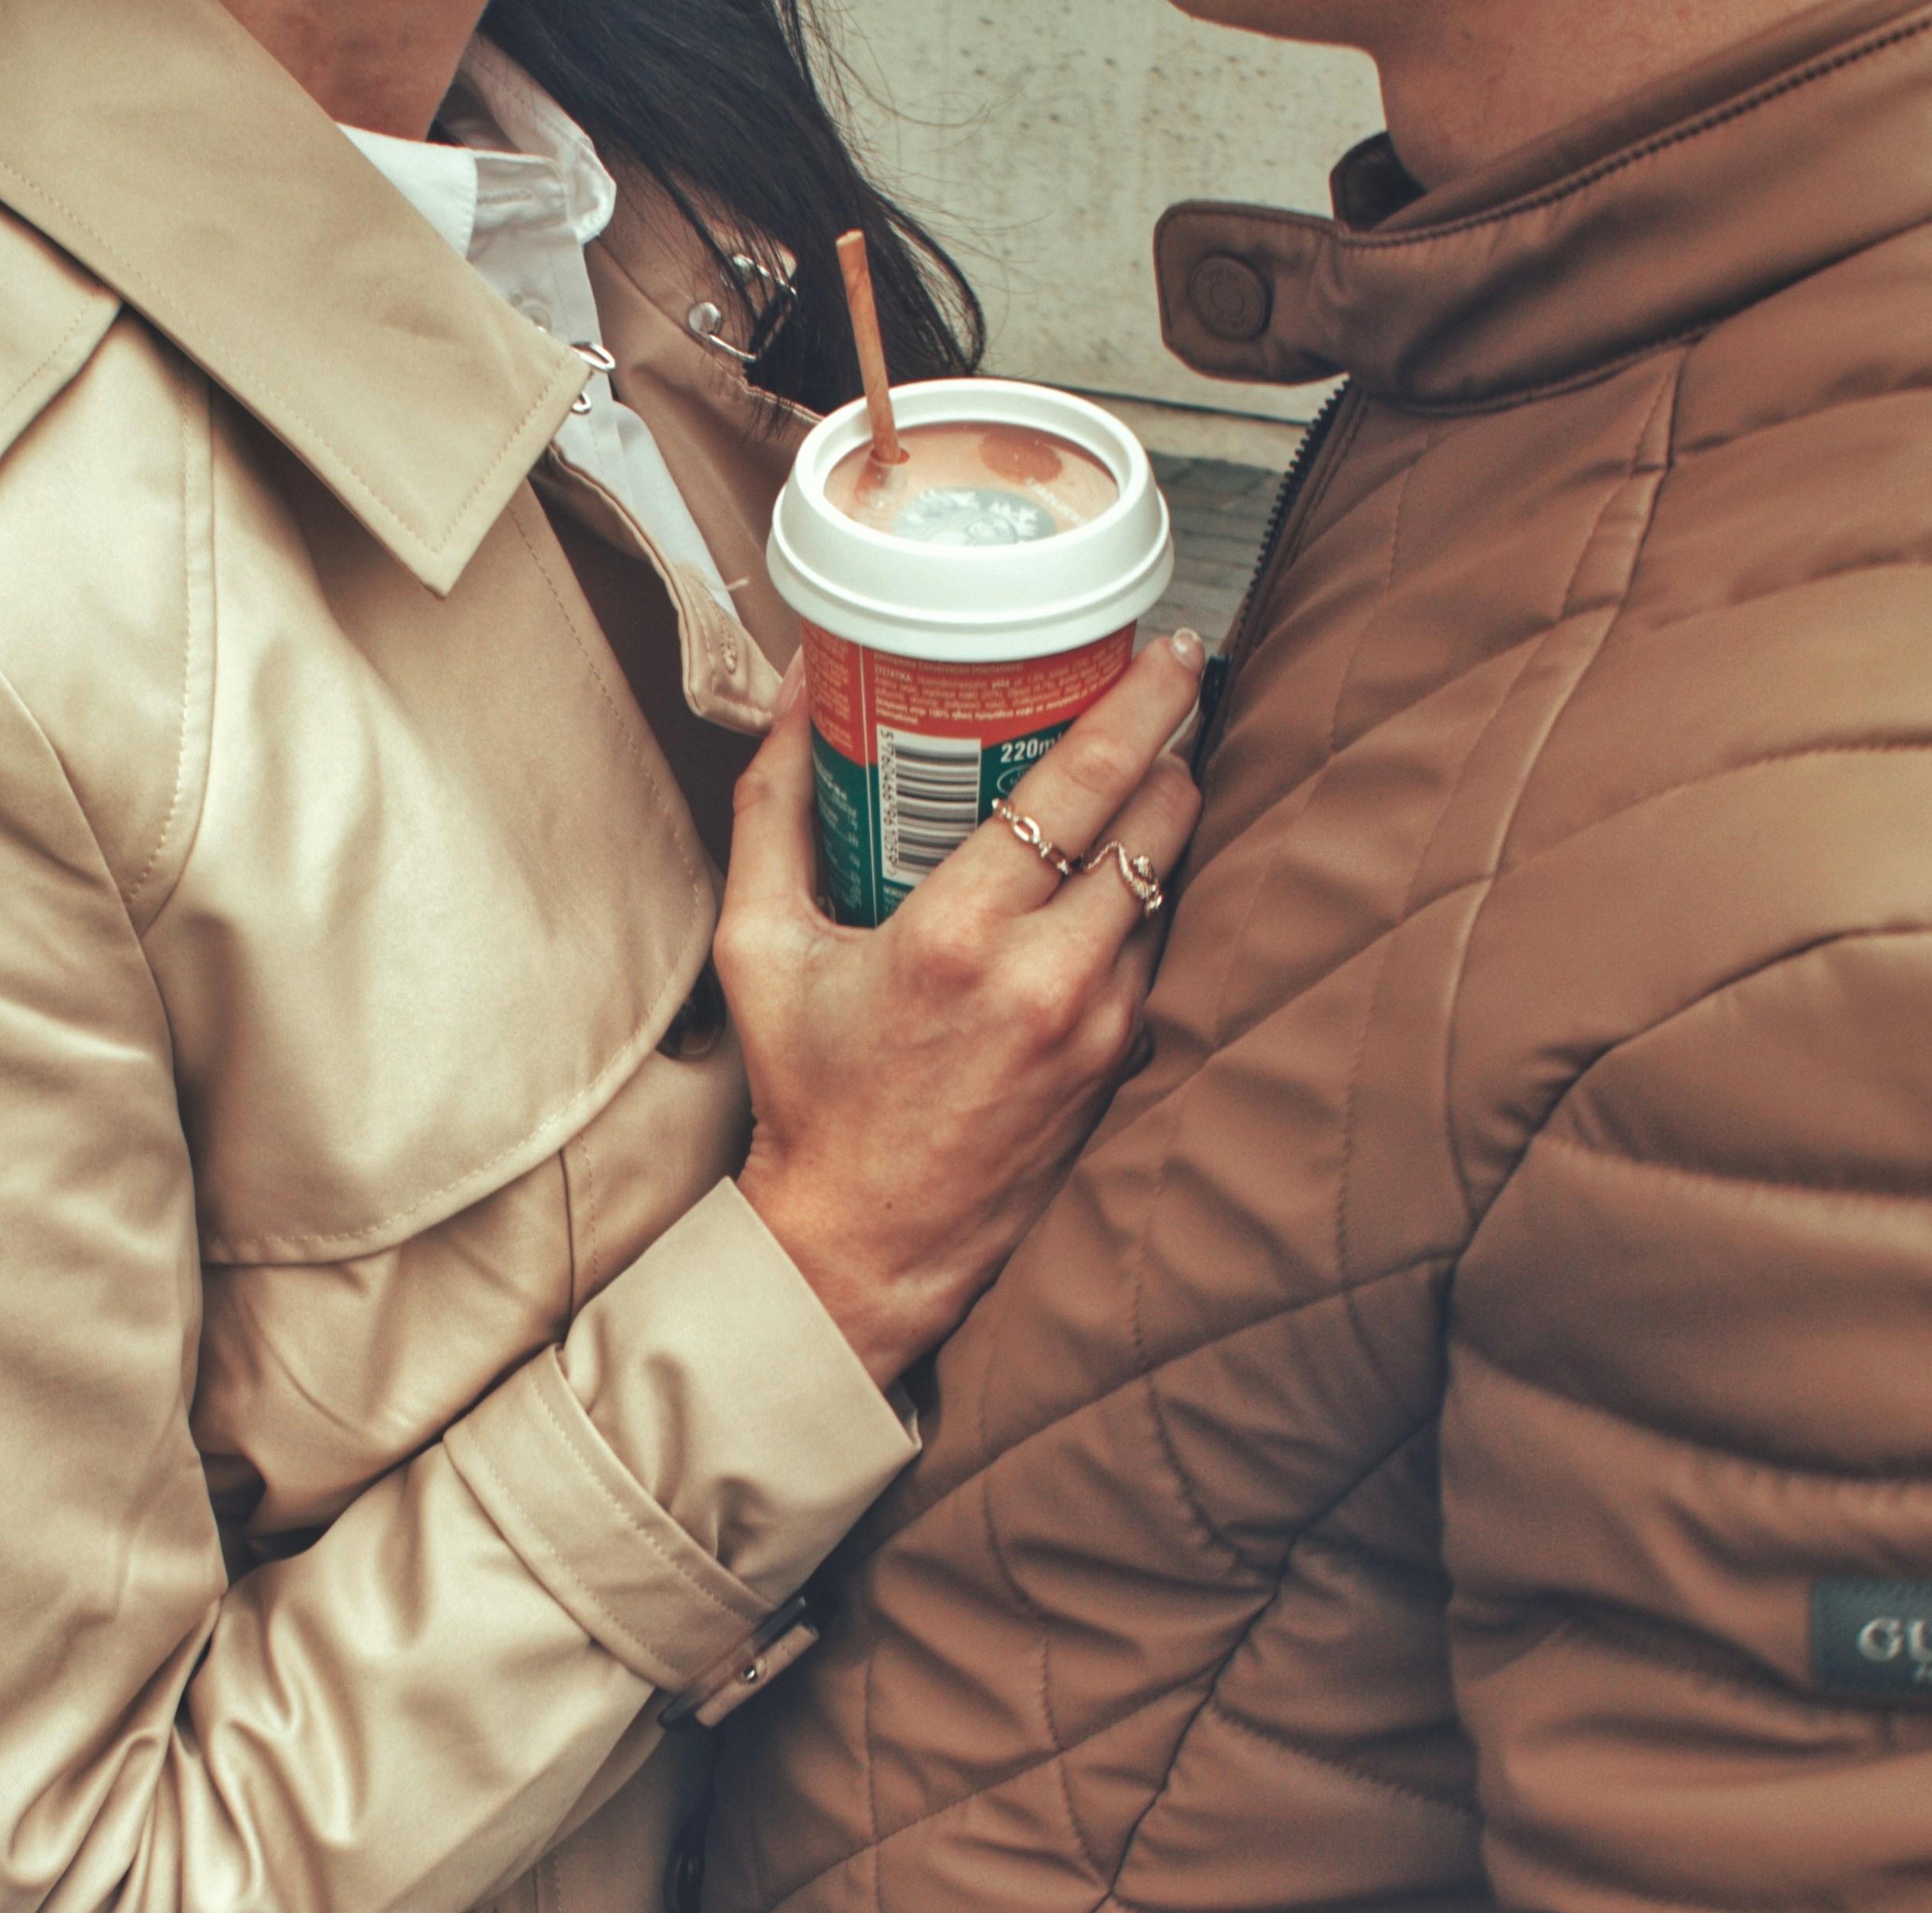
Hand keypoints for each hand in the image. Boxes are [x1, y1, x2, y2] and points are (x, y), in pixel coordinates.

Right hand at [722, 627, 1209, 1387]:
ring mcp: (1099, 1024)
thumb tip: (792, 693)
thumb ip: (773, 808)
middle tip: (1166, 691)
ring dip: (1163, 821)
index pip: (1084, 780)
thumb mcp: (758, 945)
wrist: (865, 1247)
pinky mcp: (1121, 1063)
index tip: (1164, 647)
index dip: (1142, 698)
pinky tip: (1109, 880)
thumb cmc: (808, 1097)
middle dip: (1173, 742)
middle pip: (1159, 815)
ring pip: (1169, 882)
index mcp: (957, 934)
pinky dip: (1140, 903)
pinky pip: (1154, 950)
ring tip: (1143, 773)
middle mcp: (1046, 975)